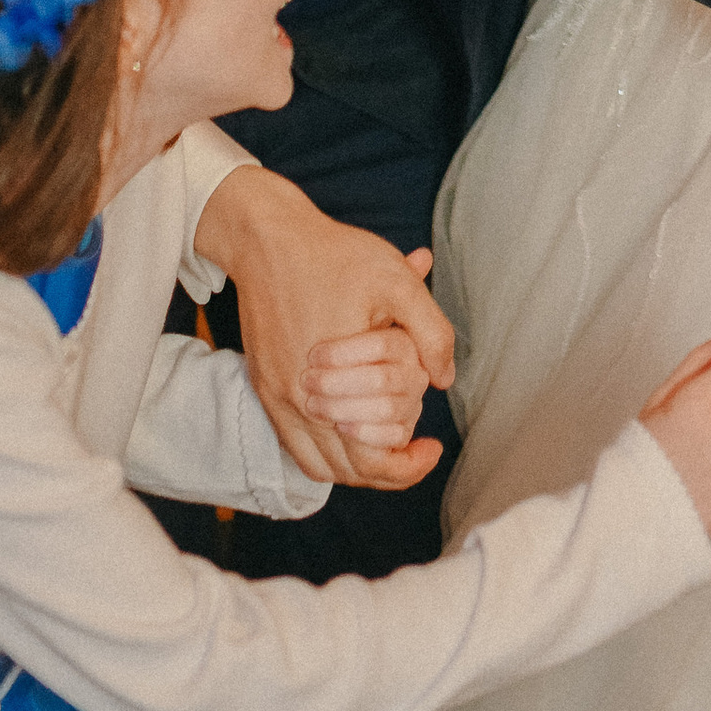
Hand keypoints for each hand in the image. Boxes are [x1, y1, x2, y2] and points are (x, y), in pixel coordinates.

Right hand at [196, 165, 456, 483]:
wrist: (269, 240)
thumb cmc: (335, 257)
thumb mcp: (398, 282)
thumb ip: (431, 332)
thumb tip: (445, 379)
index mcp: (330, 383)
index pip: (371, 459)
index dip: (408, 467)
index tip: (432, 448)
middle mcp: (297, 401)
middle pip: (347, 470)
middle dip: (388, 470)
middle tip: (417, 449)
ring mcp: (276, 397)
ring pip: (320, 465)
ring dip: (357, 466)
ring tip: (389, 445)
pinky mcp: (265, 386)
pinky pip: (294, 446)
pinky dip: (326, 454)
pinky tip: (352, 433)